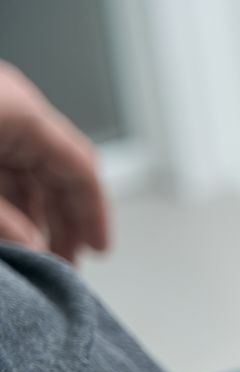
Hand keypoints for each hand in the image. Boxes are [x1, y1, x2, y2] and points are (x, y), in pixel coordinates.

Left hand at [0, 63, 108, 260]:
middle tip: (67, 262)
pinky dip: (10, 198)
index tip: (98, 249)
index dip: (95, 214)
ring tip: (39, 253)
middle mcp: (14, 109)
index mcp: (23, 113)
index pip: (82, 168)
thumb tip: (35, 251)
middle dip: (65, 220)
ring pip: (30, 171)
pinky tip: (13, 229)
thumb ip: (4, 221)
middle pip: (59, 170)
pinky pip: (4, 165)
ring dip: (36, 213)